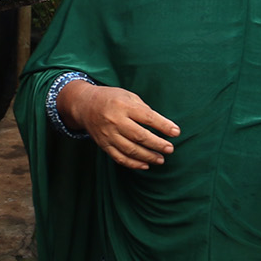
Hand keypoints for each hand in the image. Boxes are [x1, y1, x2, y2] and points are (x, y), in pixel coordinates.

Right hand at [58, 79, 179, 169]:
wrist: (84, 105)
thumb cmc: (111, 98)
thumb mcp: (128, 95)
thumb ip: (143, 109)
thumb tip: (161, 126)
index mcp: (123, 105)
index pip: (147, 117)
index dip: (163, 126)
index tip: (176, 132)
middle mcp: (114, 120)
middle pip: (140, 136)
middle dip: (158, 144)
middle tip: (170, 149)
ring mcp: (108, 134)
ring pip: (130, 150)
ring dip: (148, 156)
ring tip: (161, 159)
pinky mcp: (103, 145)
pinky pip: (119, 157)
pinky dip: (133, 164)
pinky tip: (145, 165)